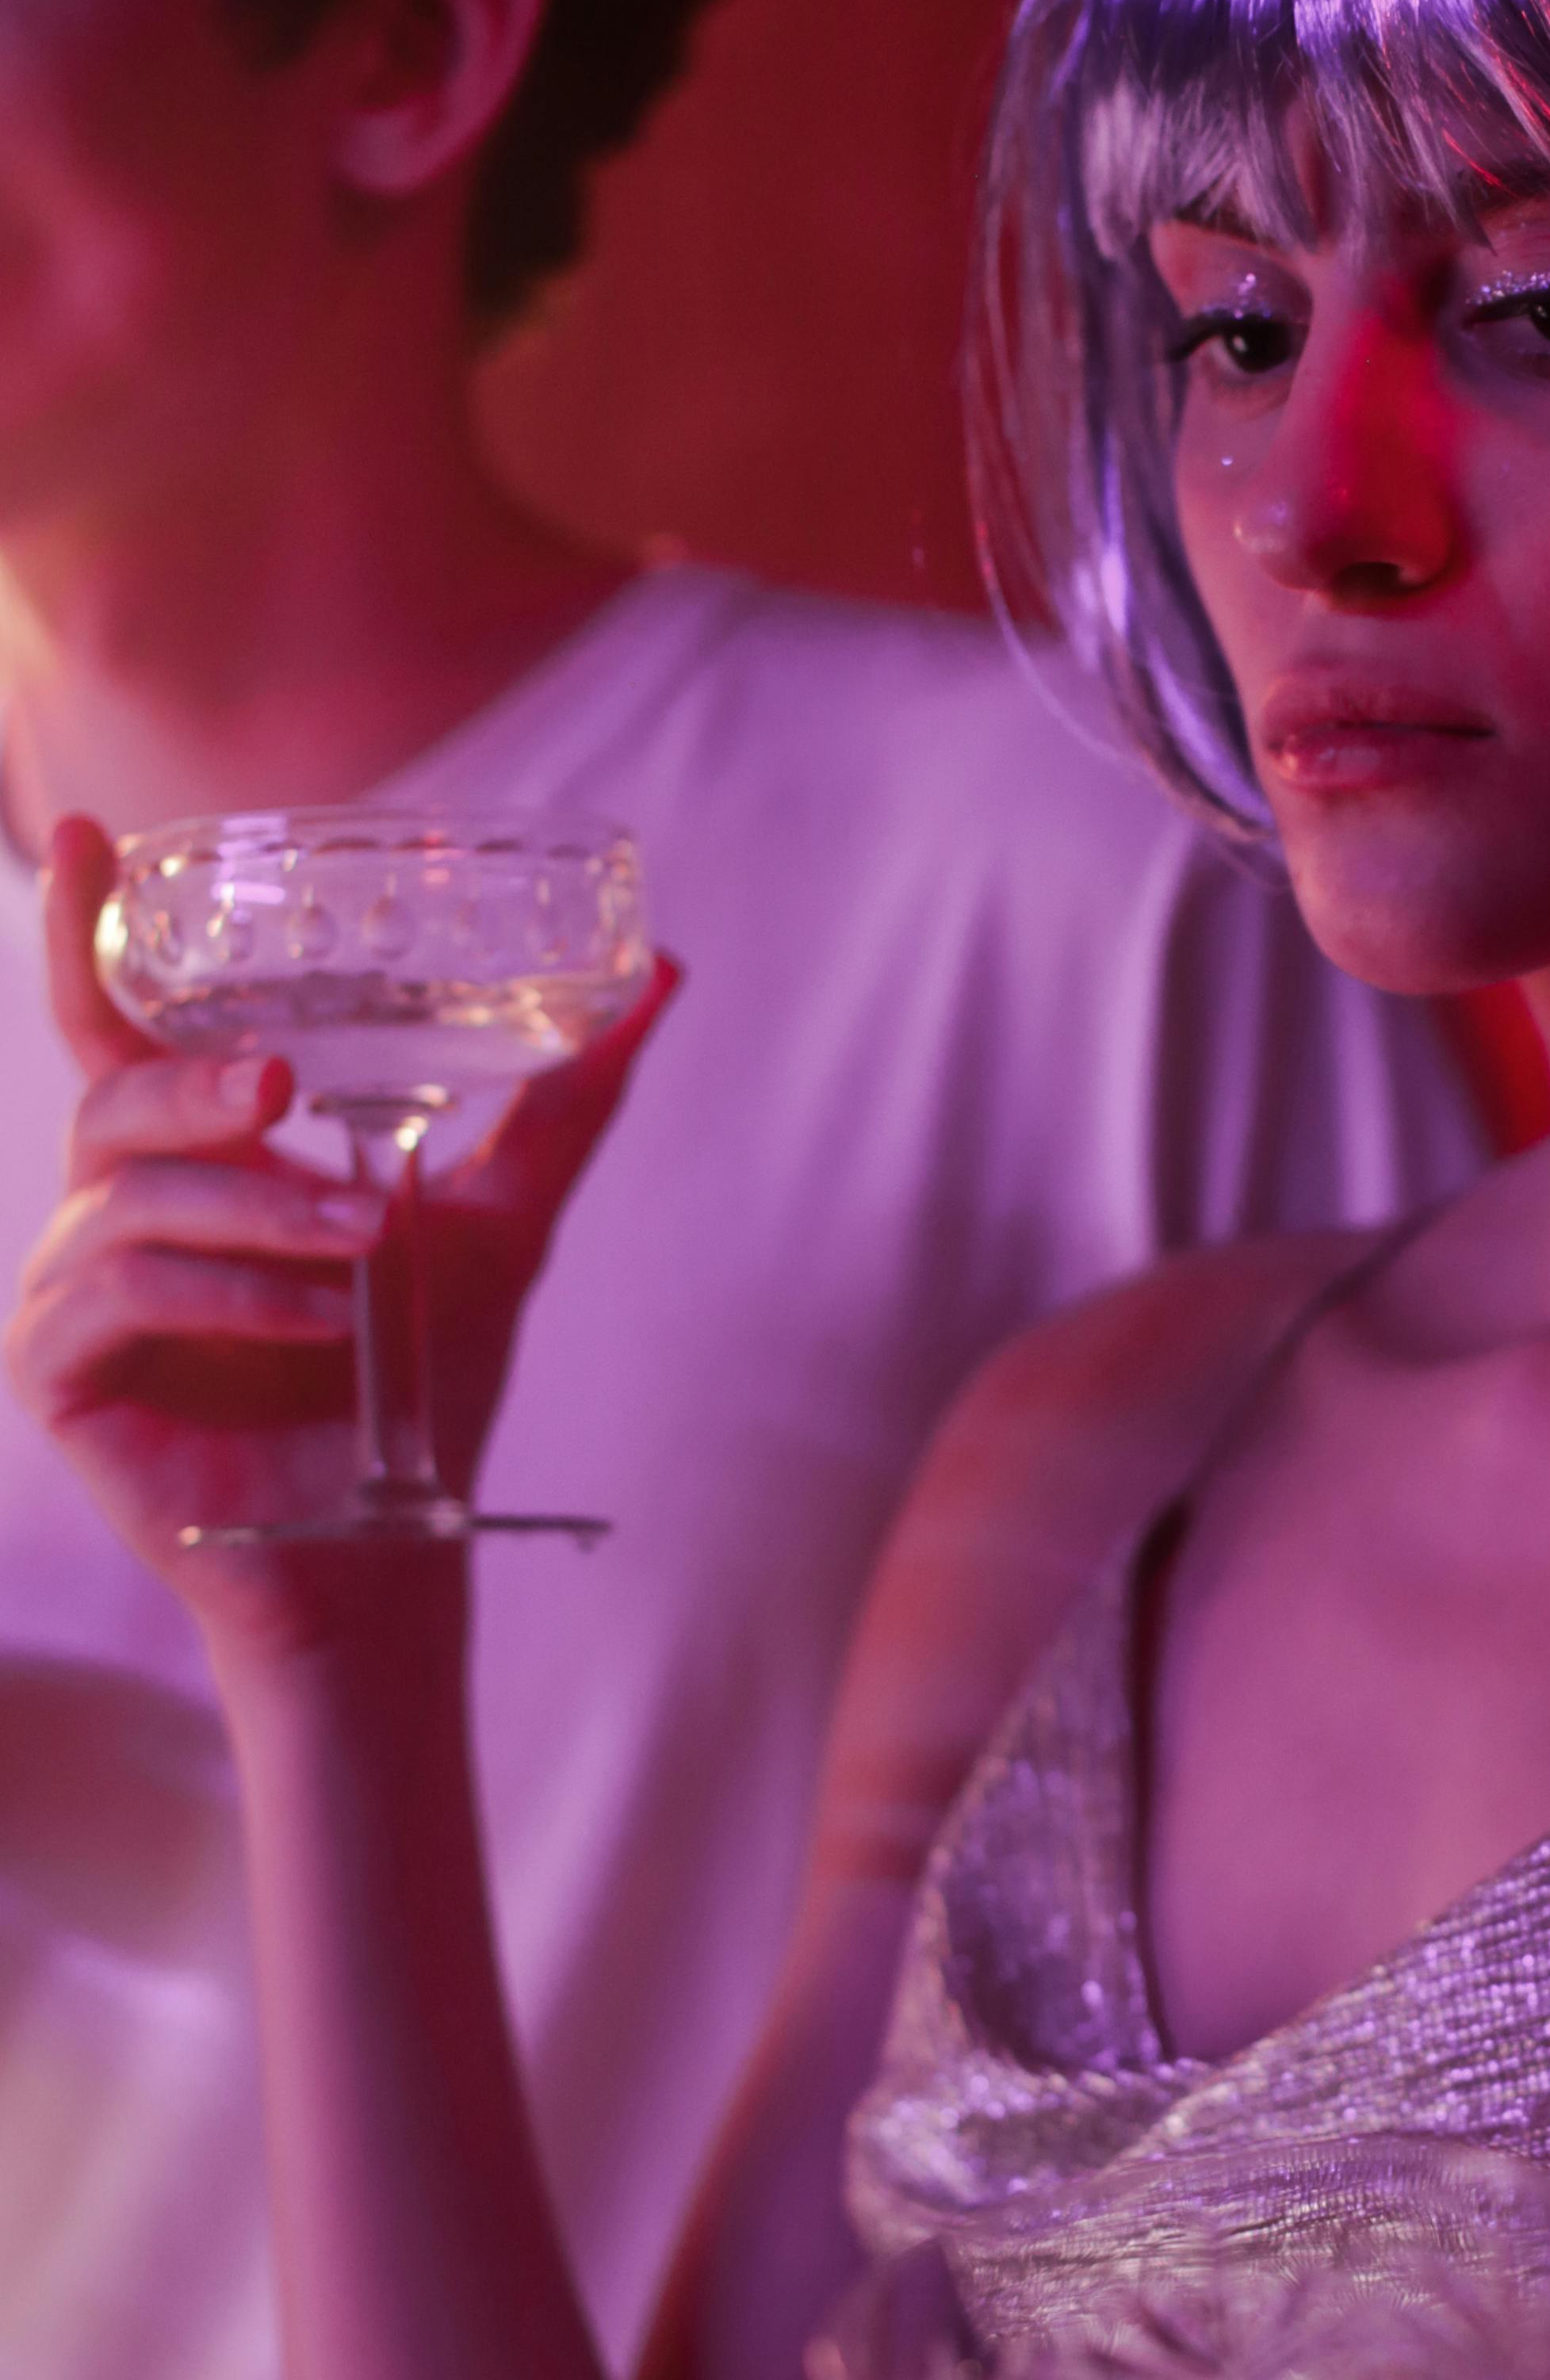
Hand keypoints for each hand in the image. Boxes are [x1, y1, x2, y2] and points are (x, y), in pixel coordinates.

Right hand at [4, 816, 675, 1633]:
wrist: (394, 1545)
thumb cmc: (422, 1382)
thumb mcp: (499, 1217)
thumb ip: (562, 1100)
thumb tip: (660, 977)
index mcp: (194, 1150)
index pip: (118, 1015)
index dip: (88, 924)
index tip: (86, 834)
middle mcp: (115, 1201)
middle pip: (116, 1088)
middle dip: (201, 1084)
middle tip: (283, 1091)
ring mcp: (69, 1284)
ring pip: (125, 1192)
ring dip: (254, 1211)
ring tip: (364, 1245)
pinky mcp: (56, 1368)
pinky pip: (118, 1295)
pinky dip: (225, 1298)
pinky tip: (313, 1323)